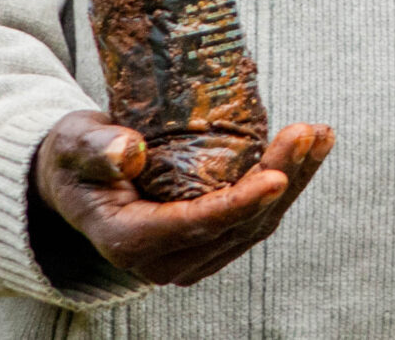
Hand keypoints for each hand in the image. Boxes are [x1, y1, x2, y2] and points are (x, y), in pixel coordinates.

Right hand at [32, 111, 334, 286]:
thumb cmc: (75, 159)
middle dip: (282, 179)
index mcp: (130, 241)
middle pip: (238, 224)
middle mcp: (165, 260)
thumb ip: (97, 150)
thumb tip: (129, 151)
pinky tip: (307, 151)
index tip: (277, 175)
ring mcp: (191, 255)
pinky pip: (255, 217)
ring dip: (294, 180)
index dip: (240, 203)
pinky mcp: (209, 241)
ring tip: (319, 135)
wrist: (75, 180)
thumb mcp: (75, 146)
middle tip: (308, 133)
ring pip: (256, 224)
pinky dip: (285, 184)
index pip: (197, 226)